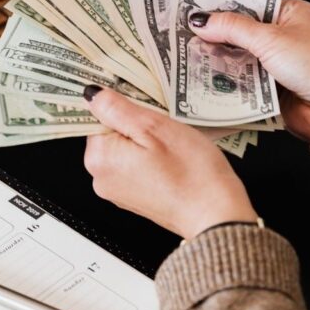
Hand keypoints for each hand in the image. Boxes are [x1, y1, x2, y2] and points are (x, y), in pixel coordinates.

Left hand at [83, 88, 256, 239]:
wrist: (216, 214)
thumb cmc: (191, 173)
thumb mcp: (155, 127)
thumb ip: (118, 109)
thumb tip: (93, 95)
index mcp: (101, 158)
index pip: (97, 116)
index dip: (123, 107)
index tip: (144, 109)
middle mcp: (102, 177)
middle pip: (110, 133)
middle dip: (135, 124)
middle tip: (163, 128)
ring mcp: (118, 190)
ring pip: (125, 148)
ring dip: (146, 140)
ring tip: (170, 146)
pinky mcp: (134, 197)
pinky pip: (136, 165)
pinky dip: (151, 157)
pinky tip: (171, 159)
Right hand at [189, 0, 309, 143]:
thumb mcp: (270, 38)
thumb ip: (233, 28)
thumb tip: (202, 20)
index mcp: (289, 14)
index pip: (249, 3)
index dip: (222, 5)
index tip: (195, 5)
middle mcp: (282, 37)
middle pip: (240, 33)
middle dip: (216, 36)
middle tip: (183, 32)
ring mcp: (275, 64)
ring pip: (238, 59)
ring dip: (219, 60)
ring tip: (187, 55)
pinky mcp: (270, 89)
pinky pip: (242, 83)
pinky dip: (227, 83)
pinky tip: (203, 79)